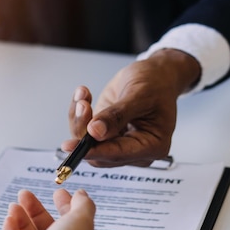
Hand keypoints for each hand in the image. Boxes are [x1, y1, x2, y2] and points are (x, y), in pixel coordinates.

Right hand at [3, 189, 100, 229]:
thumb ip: (83, 206)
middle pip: (50, 228)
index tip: (57, 192)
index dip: (67, 205)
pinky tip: (10, 221)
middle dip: (37, 210)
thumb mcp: (81, 221)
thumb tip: (82, 195)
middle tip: (26, 195)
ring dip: (23, 219)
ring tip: (14, 206)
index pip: (76, 223)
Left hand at [62, 49, 200, 167]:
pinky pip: (83, 130)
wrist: (155, 74)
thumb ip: (117, 115)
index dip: (94, 151)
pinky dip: (78, 113)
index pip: (118, 155)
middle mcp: (134, 150)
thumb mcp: (139, 95)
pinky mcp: (105, 133)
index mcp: (152, 146)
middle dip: (84, 130)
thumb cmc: (157, 84)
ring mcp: (118, 142)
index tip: (73, 147)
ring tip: (83, 96)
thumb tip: (95, 132)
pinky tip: (83, 96)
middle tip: (81, 105)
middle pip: (99, 153)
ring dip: (79, 119)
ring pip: (87, 143)